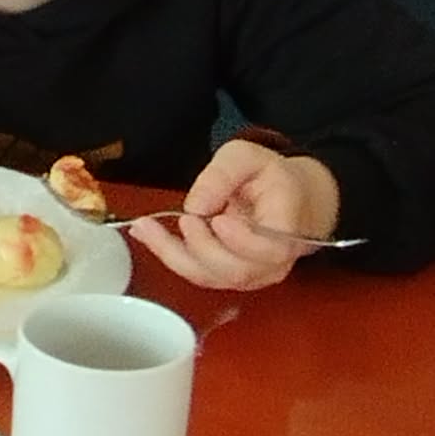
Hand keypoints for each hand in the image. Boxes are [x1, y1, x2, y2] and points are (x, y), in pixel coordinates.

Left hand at [126, 140, 341, 291]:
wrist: (288, 198)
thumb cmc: (271, 177)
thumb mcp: (248, 157)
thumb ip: (222, 175)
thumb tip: (196, 205)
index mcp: (288, 227)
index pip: (272, 250)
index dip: (243, 242)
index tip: (219, 220)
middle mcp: (274, 260)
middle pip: (236, 271)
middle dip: (201, 247)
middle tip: (186, 219)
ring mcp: (253, 273)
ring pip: (211, 277)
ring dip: (173, 254)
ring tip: (146, 227)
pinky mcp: (230, 275)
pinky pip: (197, 273)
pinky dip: (168, 255)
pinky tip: (147, 234)